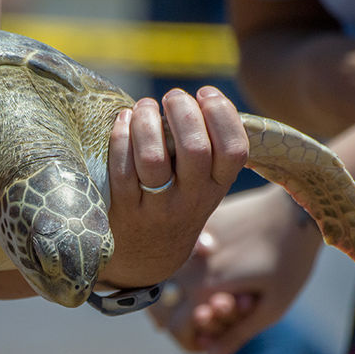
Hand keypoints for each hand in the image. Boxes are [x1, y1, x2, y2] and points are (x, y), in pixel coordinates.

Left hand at [100, 87, 247, 287]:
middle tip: (172, 97)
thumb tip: (199, 99)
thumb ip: (209, 152)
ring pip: (152, 157)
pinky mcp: (124, 210)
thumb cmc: (176, 204)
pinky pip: (121, 168)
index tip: (205, 94)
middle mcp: (190, 200)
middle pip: (194, 148)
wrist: (146, 259)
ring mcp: (156, 208)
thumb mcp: (204, 188)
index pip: (234, 150)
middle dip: (182, 110)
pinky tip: (123, 122)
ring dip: (147, 120)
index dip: (222, 113)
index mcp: (216, 189)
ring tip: (144, 107)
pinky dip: (120, 137)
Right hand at [147, 185, 321, 353]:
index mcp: (204, 290)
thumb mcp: (272, 307)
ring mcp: (186, 244)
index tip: (213, 335)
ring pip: (162, 282)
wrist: (295, 209)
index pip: (175, 329)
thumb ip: (237, 335)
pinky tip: (210, 265)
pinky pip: (175, 256)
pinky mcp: (193, 226)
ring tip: (209, 293)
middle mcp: (187, 267)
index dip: (191, 340)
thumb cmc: (290, 261)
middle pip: (161, 306)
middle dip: (180, 318)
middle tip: (210, 314)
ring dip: (178, 296)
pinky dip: (184, 269)